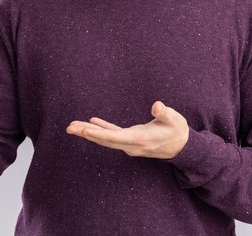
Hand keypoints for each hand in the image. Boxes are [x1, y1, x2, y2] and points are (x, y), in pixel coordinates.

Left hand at [66, 101, 188, 158]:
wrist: (182, 147)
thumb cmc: (178, 130)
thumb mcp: (174, 119)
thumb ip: (164, 112)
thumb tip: (157, 105)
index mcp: (140, 139)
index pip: (116, 137)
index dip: (100, 133)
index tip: (85, 130)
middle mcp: (132, 144)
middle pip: (105, 139)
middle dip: (87, 134)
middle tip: (69, 127)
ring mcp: (130, 144)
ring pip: (106, 138)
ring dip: (89, 132)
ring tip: (73, 126)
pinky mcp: (131, 140)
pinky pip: (113, 135)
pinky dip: (102, 129)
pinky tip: (91, 123)